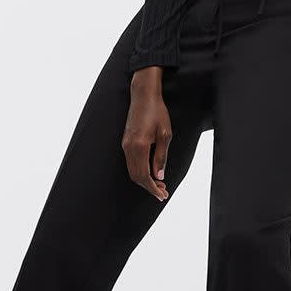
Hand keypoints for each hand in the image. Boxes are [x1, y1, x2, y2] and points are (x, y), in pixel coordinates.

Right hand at [122, 69, 171, 200]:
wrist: (143, 95)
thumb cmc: (157, 112)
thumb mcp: (165, 135)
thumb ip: (161, 157)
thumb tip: (159, 176)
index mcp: (139, 146)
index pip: (144, 175)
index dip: (153, 188)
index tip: (162, 195)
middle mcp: (128, 147)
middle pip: (136, 176)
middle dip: (149, 187)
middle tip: (163, 191)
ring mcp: (125, 144)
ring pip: (132, 170)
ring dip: (144, 180)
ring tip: (159, 183)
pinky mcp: (125, 141)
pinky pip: (131, 162)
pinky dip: (140, 171)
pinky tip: (151, 171)